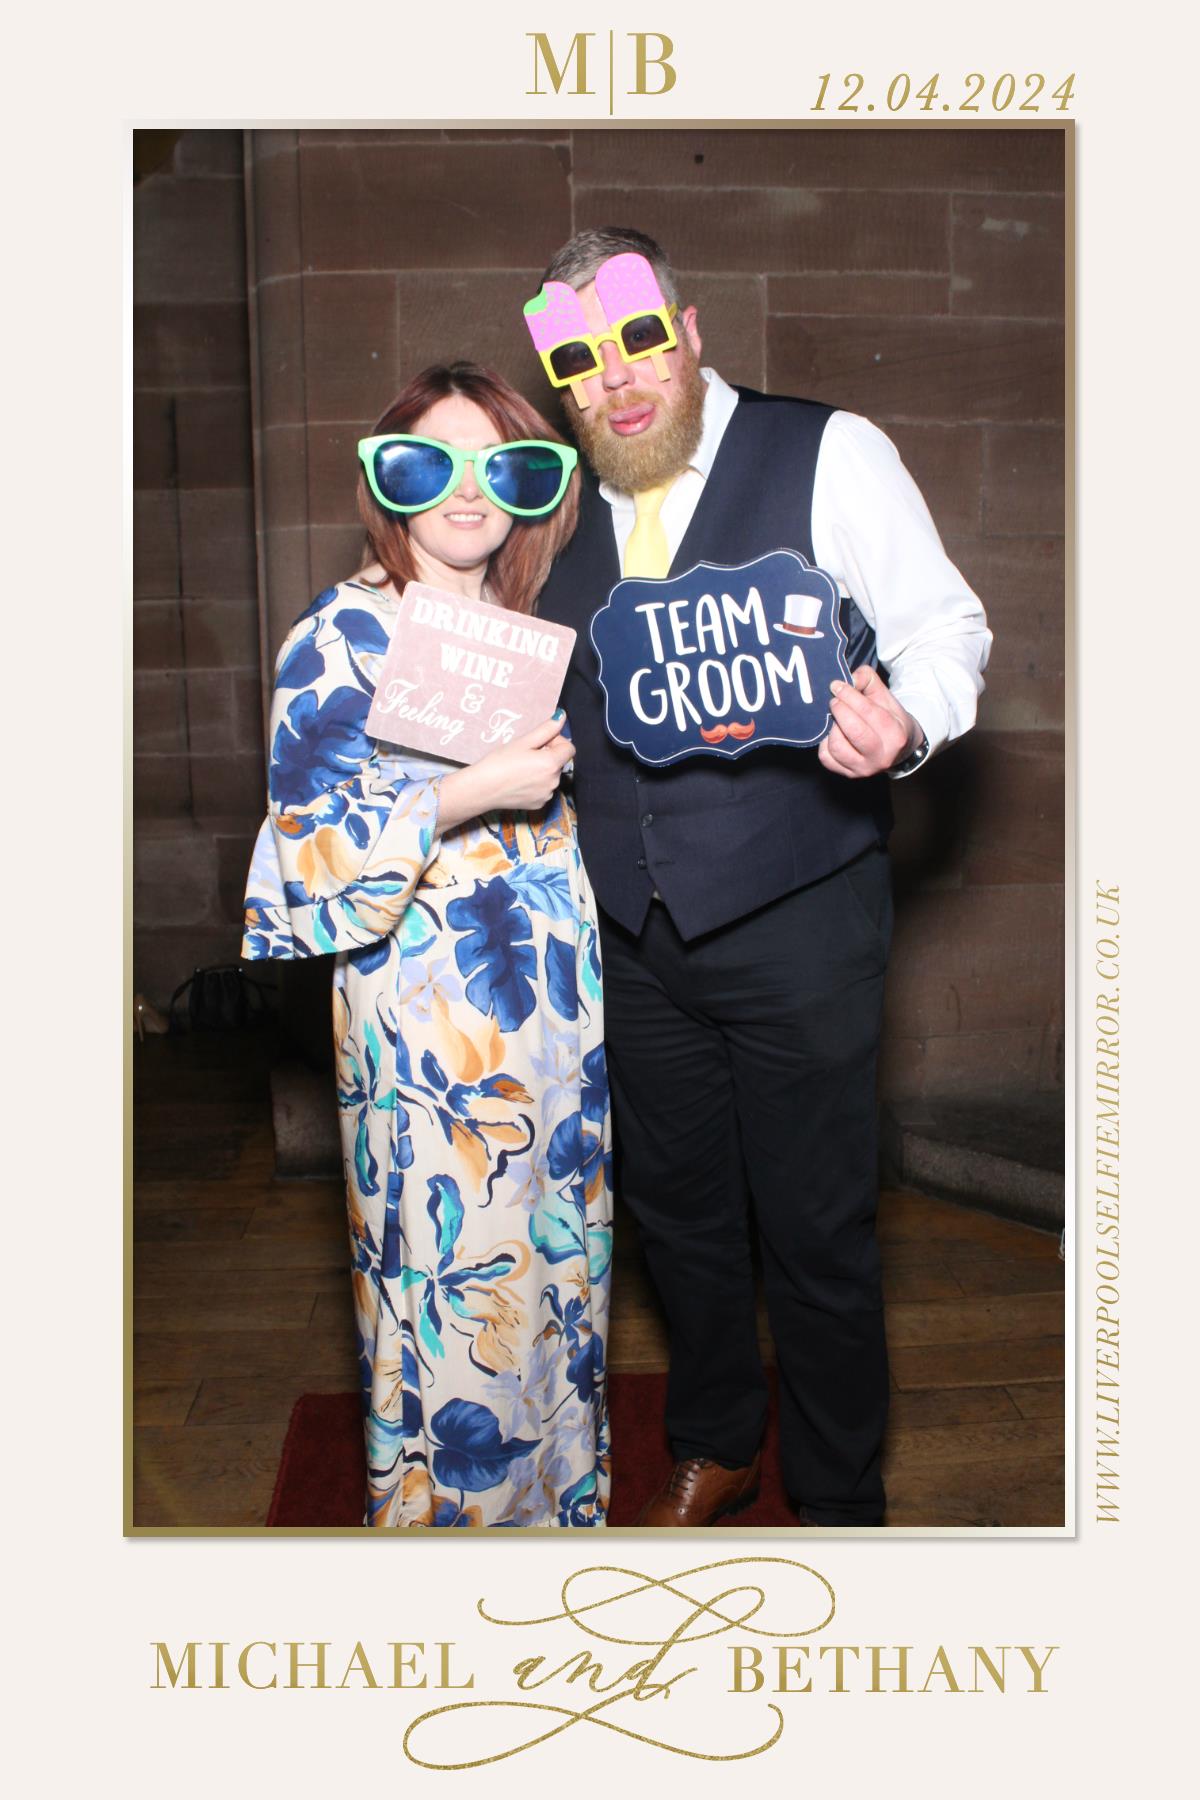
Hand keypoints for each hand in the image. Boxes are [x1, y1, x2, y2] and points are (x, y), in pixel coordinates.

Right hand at [437, 715, 573, 828]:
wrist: (481, 789)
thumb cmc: (499, 762)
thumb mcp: (522, 742)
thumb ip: (546, 729)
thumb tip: (561, 716)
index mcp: (551, 763)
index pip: (569, 748)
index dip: (556, 741)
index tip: (540, 742)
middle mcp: (554, 781)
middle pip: (559, 762)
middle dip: (548, 755)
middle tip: (525, 754)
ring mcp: (547, 795)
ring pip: (551, 776)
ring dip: (542, 770)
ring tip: (520, 768)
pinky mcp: (539, 804)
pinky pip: (544, 789)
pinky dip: (536, 783)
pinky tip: (519, 781)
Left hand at [818, 665, 920, 778]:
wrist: (898, 748)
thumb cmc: (890, 719)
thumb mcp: (886, 697)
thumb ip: (868, 681)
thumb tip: (845, 680)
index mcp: (895, 735)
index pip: (869, 713)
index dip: (849, 696)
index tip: (836, 685)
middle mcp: (881, 756)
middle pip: (854, 732)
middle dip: (840, 711)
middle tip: (834, 700)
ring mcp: (864, 769)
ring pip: (837, 747)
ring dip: (832, 727)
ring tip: (836, 718)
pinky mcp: (848, 774)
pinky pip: (827, 758)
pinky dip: (825, 743)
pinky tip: (833, 733)